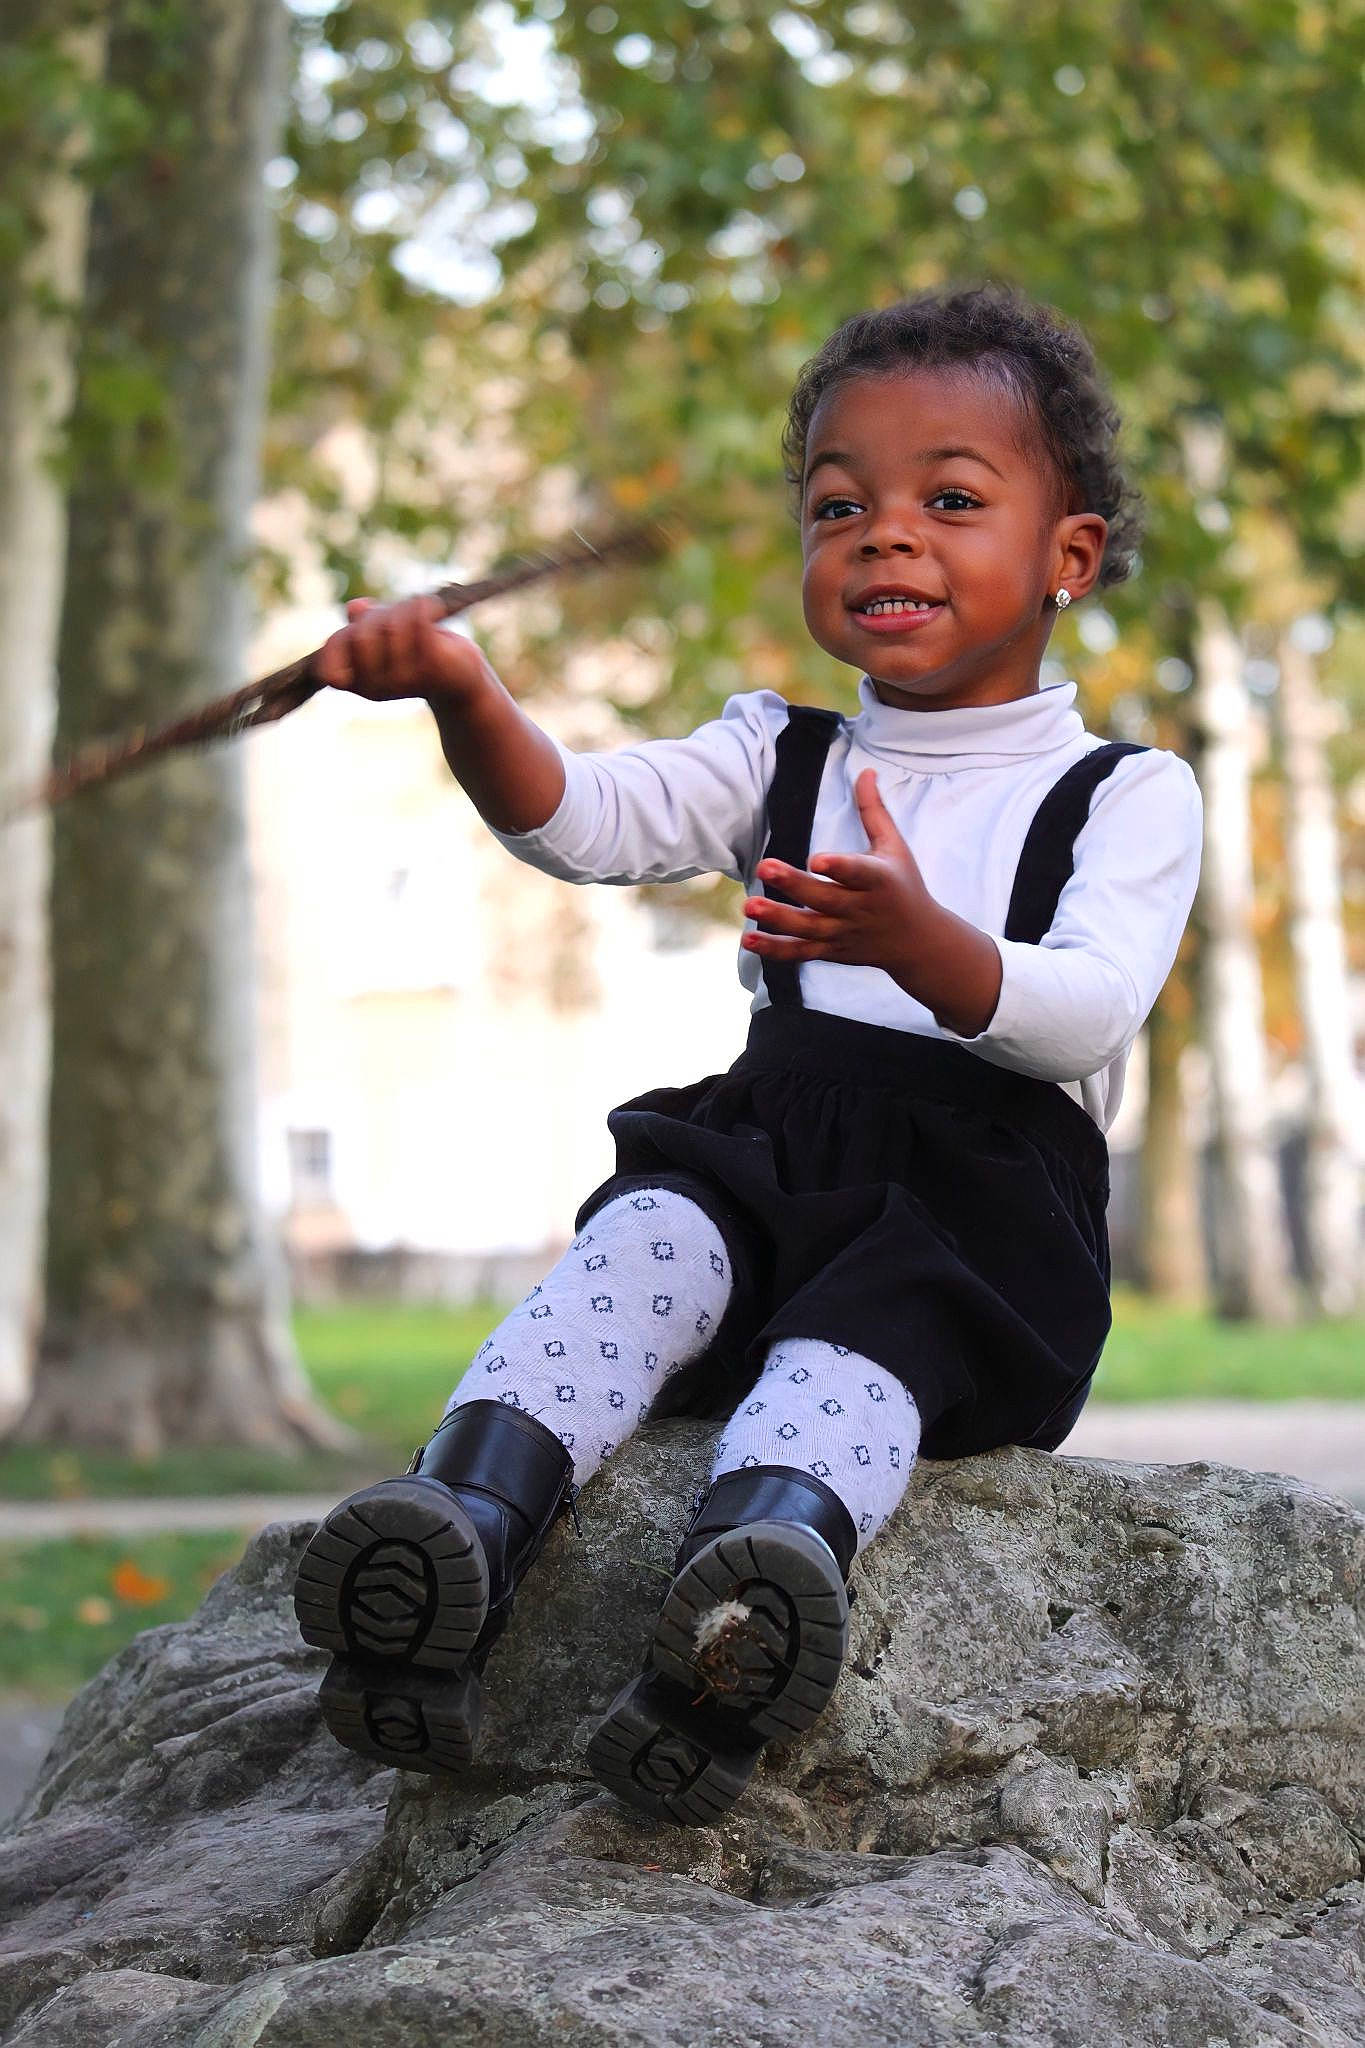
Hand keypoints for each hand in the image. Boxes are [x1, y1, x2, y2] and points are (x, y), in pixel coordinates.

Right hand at [314, 595, 499, 704]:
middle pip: (361, 637)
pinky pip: (419, 626)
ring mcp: (404, 682)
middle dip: (377, 617)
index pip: (328, 665)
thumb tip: (354, 610)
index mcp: (357, 684)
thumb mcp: (382, 633)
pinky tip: (430, 605)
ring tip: (416, 609)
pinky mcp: (432, 668)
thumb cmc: (416, 650)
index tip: (357, 630)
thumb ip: (363, 623)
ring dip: (403, 609)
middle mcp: (376, 689)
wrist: (460, 674)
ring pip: (391, 627)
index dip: (340, 641)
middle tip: (394, 613)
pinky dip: (423, 608)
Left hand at [742, 767, 1002, 1033]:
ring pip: (809, 928)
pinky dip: (776, 949)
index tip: (817, 859)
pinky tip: (749, 938)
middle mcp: (860, 909)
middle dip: (794, 884)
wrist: (918, 941)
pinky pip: (802, 952)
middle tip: (762, 866)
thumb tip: (865, 771)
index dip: (839, 867)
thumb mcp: (895, 847)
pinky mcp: (832, 951)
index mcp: (879, 880)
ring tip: (748, 904)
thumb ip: (874, 811)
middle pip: (825, 899)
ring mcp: (844, 933)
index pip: (859, 873)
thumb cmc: (904, 886)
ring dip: (778, 918)